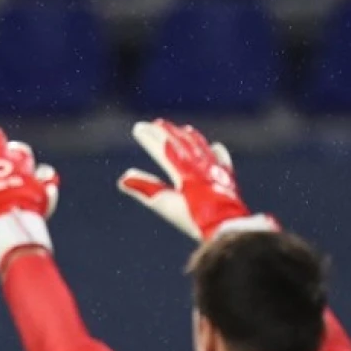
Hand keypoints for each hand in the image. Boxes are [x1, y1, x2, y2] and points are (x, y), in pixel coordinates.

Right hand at [117, 119, 277, 242]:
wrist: (227, 227)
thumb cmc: (194, 218)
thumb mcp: (165, 204)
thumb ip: (145, 189)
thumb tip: (123, 178)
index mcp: (183, 171)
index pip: (163, 149)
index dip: (149, 138)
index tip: (138, 128)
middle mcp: (200, 165)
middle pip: (181, 143)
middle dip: (167, 132)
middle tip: (156, 123)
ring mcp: (215, 170)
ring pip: (201, 148)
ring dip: (189, 137)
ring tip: (182, 129)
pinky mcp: (227, 180)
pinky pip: (220, 160)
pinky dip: (215, 152)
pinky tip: (215, 147)